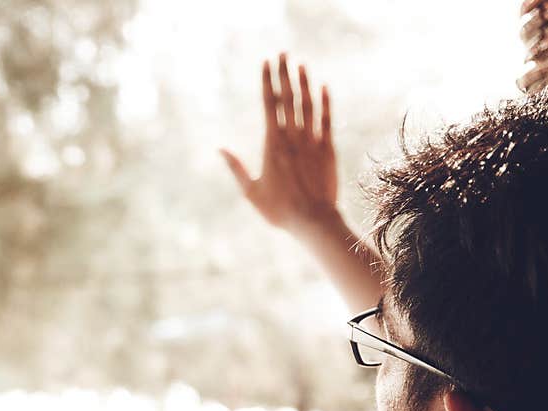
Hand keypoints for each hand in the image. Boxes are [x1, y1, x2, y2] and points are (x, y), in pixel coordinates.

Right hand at [221, 53, 337, 234]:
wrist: (314, 221)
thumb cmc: (280, 210)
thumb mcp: (251, 192)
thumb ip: (236, 168)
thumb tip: (219, 148)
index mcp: (272, 144)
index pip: (270, 104)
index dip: (268, 81)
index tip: (266, 62)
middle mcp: (293, 137)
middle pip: (288, 97)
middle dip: (284, 73)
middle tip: (282, 52)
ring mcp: (312, 141)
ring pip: (308, 104)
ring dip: (304, 82)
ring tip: (301, 64)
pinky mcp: (328, 149)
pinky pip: (327, 120)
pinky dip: (325, 102)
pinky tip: (323, 87)